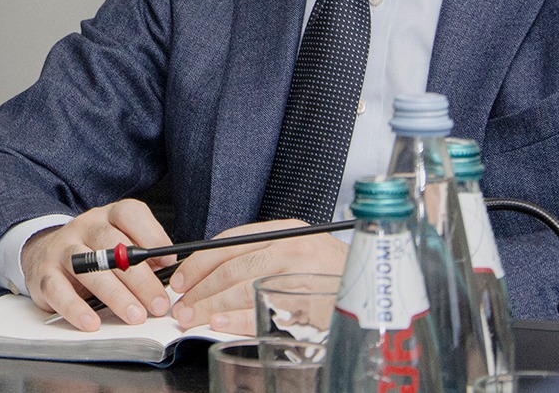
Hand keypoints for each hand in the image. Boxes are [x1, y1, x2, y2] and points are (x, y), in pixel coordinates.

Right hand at [20, 199, 174, 331]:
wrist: (43, 254)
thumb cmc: (93, 254)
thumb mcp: (118, 244)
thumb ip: (143, 255)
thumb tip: (171, 273)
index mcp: (107, 216)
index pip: (130, 214)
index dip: (152, 235)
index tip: (169, 262)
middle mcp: (84, 227)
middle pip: (112, 245)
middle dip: (140, 278)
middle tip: (158, 304)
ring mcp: (62, 249)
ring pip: (88, 267)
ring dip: (115, 294)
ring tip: (134, 315)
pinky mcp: (44, 273)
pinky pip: (58, 290)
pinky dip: (75, 308)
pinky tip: (92, 322)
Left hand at [168, 218, 346, 334]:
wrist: (377, 287)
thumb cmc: (331, 274)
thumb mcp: (297, 253)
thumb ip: (260, 256)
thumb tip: (213, 275)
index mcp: (286, 232)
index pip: (228, 243)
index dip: (199, 262)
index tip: (181, 279)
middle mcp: (293, 248)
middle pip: (231, 267)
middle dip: (200, 289)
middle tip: (182, 306)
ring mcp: (302, 276)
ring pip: (244, 288)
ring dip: (211, 305)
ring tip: (193, 317)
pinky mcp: (310, 304)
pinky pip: (266, 312)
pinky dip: (239, 320)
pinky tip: (221, 325)